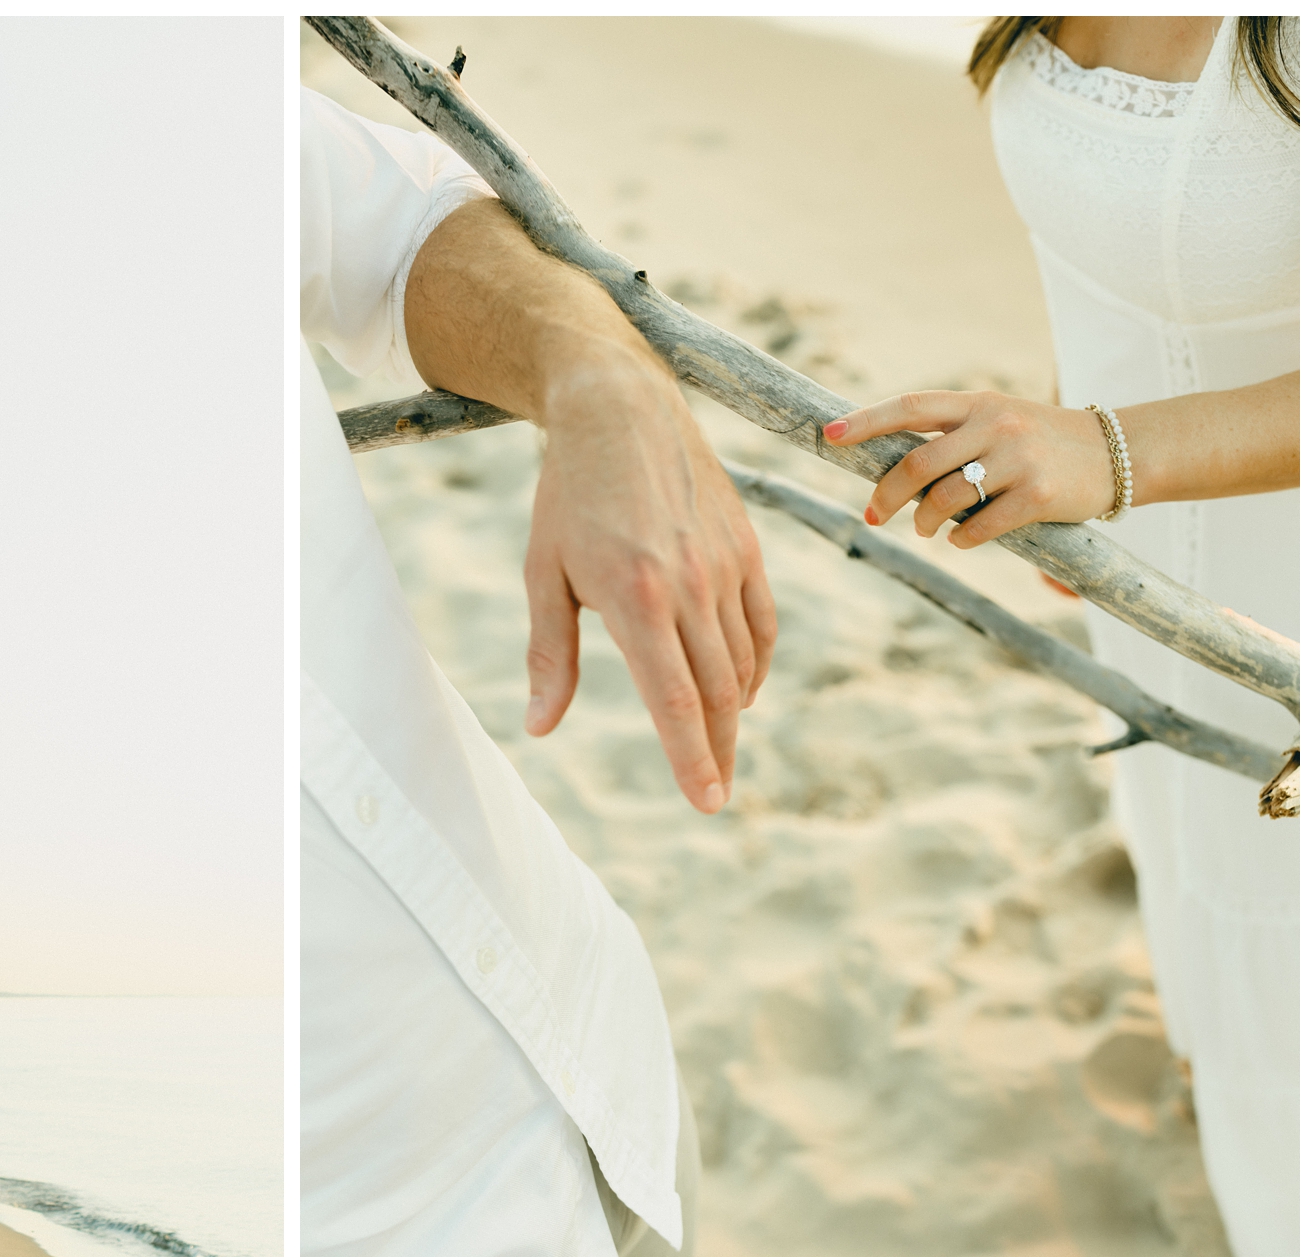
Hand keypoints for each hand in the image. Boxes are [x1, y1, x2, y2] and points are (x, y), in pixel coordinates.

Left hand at [526, 351, 777, 811]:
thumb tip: (540, 728)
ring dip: (732, 715)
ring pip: (742, 664)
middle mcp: (689, 585)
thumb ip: (548, 656)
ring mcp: (724, 565)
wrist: (620, 409)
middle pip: (715, 695)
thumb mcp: (543, 573)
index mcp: (634, 598)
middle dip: (717, 753)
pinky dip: (753, 667)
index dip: (691, 759)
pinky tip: (738, 691)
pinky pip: (762, 625)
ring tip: (718, 750)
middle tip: (716, 795)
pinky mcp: (746, 547)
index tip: (706, 801)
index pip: (673, 700)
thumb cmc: (568, 496)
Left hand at [827, 391, 1119, 548]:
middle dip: (886, 496)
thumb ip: (953, 438)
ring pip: (943, 500)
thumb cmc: (1043, 443)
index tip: (828, 434)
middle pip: (916, 464)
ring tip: (927, 529)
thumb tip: (891, 472)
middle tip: (874, 516)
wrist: (1121, 452)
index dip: (866, 421)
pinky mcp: (1039, 495)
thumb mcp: (1000, 422)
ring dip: (924, 523)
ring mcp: (1019, 460)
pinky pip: (978, 528)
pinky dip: (960, 540)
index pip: (910, 406)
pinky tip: (962, 539)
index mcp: (979, 403)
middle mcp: (997, 425)